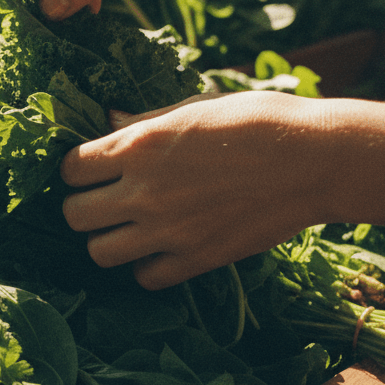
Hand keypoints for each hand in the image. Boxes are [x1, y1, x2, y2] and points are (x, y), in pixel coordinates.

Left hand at [59, 92, 335, 289]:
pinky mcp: (196, 258)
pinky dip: (146, 267)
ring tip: (127, 229)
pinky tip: (161, 249)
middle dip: (82, 207)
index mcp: (138, 145)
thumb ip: (143, 120)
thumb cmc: (256, 120)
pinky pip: (145, 278)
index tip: (91, 169)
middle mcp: (143, 190)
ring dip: (107, 241)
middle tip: (103, 201)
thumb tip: (107, 117)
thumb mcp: (192, 107)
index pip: (70, 169)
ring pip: (99, 253)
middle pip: (74, 215)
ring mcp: (168, 229)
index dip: (76, 169)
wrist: (314, 160)